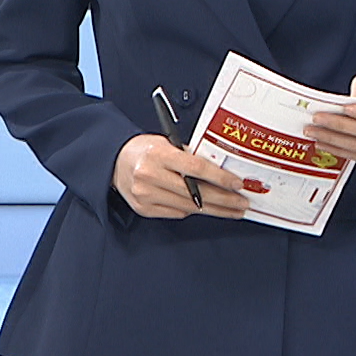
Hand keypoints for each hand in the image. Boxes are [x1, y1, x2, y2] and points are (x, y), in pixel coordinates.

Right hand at [111, 133, 248, 219]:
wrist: (113, 161)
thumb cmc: (143, 149)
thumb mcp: (166, 142)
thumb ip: (190, 155)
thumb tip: (219, 170)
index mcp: (159, 154)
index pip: (196, 168)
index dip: (220, 178)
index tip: (237, 184)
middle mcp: (150, 175)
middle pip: (196, 193)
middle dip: (224, 200)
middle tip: (242, 203)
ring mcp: (146, 195)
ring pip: (188, 207)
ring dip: (213, 209)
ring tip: (231, 209)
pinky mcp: (144, 209)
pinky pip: (176, 213)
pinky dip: (192, 210)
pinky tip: (205, 208)